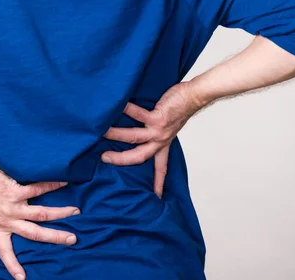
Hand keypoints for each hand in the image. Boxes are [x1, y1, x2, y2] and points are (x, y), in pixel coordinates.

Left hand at [0, 160, 80, 279]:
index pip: (6, 252)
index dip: (14, 265)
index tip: (23, 279)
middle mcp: (9, 220)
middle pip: (35, 233)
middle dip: (55, 237)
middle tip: (72, 239)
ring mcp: (14, 205)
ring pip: (41, 213)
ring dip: (60, 212)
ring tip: (75, 211)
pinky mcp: (16, 190)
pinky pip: (37, 189)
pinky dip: (51, 185)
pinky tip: (64, 182)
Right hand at [101, 82, 199, 197]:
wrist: (193, 97)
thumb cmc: (178, 108)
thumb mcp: (168, 126)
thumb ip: (153, 130)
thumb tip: (134, 127)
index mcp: (163, 145)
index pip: (160, 168)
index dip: (157, 183)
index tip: (156, 197)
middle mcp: (160, 141)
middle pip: (139, 157)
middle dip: (120, 160)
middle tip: (103, 158)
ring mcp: (159, 131)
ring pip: (134, 137)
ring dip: (117, 134)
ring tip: (102, 131)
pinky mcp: (159, 118)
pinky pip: (140, 114)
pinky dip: (128, 110)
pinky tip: (119, 105)